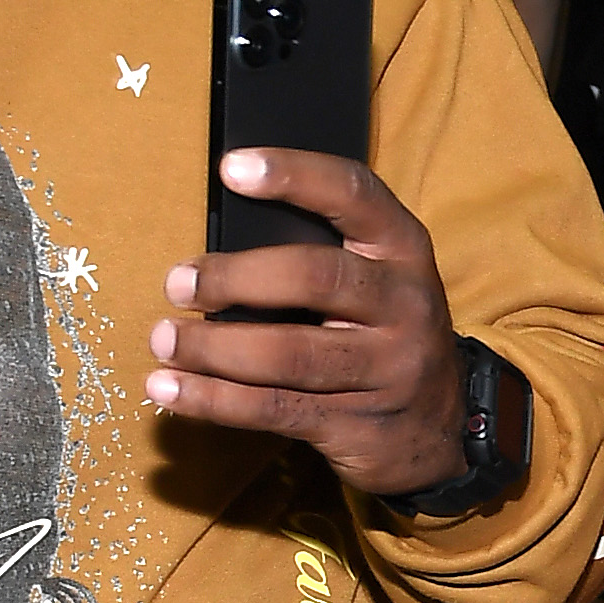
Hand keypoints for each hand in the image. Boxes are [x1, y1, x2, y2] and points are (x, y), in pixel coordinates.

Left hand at [150, 152, 465, 494]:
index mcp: (404, 252)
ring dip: (214, 348)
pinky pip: (276, 409)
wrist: (439, 433)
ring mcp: (387, 371)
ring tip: (164, 341)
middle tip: (180, 284)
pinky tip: (170, 389)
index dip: (294, 176)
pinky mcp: (358, 425)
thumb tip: (218, 249)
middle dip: (235, 278)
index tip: (231, 169)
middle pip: (315, 278)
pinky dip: (214, 400)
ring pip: (289, 355)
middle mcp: (405, 306)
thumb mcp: (378, 284)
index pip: (354, 195)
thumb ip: (323, 256)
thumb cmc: (382, 337)